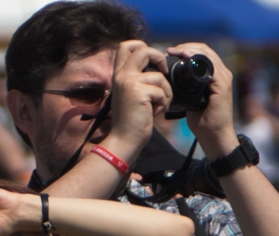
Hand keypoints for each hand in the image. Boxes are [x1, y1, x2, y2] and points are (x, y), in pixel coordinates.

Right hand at [106, 41, 171, 160]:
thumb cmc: (131, 120)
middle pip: (142, 49)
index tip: (153, 62)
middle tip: (162, 73)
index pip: (126, 46)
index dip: (143, 46)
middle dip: (158, 57)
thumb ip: (139, 78)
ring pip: (158, 74)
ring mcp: (129, 83)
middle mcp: (121, 76)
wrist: (124, 140)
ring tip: (158, 104)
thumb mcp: (132, 94)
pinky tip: (155, 111)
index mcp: (119, 75)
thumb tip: (158, 67)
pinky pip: (162, 90)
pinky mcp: (138, 92)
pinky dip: (164, 102)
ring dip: (166, 90)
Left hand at [171, 43, 238, 154]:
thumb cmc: (201, 121)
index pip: (201, 54)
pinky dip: (198, 60)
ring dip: (190, 50)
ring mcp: (223, 78)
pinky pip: (211, 66)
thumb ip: (183, 90)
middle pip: (205, 51)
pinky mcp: (222, 85)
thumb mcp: (188, 101)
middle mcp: (220, 74)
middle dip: (186, 47)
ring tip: (175, 51)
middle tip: (169, 50)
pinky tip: (186, 58)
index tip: (168, 53)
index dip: (185, 50)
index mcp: (212, 76)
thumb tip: (167, 84)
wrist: (213, 136)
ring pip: (208, 55)